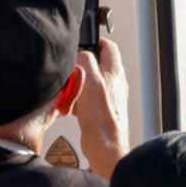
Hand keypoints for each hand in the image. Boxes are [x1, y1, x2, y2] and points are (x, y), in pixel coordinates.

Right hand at [74, 38, 128, 178]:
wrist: (104, 145)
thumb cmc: (103, 117)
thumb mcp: (90, 80)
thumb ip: (85, 60)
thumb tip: (79, 52)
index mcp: (115, 72)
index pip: (109, 47)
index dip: (96, 41)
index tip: (83, 41)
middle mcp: (114, 83)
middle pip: (96, 64)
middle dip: (81, 65)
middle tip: (71, 69)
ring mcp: (108, 97)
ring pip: (89, 82)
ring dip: (77, 84)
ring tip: (71, 90)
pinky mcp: (99, 111)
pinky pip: (86, 98)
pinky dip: (77, 99)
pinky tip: (71, 106)